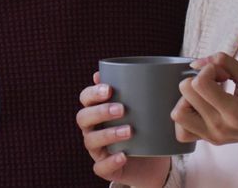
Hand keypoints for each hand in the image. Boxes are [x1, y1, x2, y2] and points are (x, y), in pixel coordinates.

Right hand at [77, 72, 170, 187]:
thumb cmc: (144, 127)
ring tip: (129, 131)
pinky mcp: (106, 168)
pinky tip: (123, 155)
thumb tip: (133, 69)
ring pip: (91, 141)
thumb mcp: (143, 108)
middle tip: (121, 109)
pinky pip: (100, 167)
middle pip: (83, 118)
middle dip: (100, 111)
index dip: (93, 93)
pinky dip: (111, 161)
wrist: (154, 160)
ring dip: (108, 134)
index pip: (85, 98)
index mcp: (97, 110)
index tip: (109, 89)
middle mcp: (92, 129)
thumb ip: (136, 90)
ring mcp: (97, 150)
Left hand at [171, 53, 237, 165]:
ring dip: (188, 98)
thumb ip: (224, 62)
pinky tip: (203, 106)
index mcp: (233, 112)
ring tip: (207, 94)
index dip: (208, 69)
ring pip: (178, 114)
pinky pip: (183, 130)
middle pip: (185, 94)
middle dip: (199, 79)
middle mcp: (219, 128)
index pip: (199, 84)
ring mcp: (214, 137)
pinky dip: (188, 115)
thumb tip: (196, 62)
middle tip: (218, 81)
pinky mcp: (211, 140)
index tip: (224, 72)